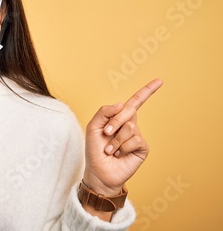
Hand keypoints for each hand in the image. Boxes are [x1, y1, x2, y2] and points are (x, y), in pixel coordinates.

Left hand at [83, 79, 162, 195]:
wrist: (99, 172)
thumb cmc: (95, 150)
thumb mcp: (93, 127)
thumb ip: (104, 112)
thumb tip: (121, 104)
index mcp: (119, 118)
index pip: (134, 102)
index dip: (147, 91)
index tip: (160, 80)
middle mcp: (130, 124)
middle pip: (129, 110)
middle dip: (114, 121)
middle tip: (105, 133)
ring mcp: (137, 136)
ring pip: (130, 127)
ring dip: (115, 139)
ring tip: (110, 149)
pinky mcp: (142, 148)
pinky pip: (135, 139)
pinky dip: (123, 147)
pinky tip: (119, 154)